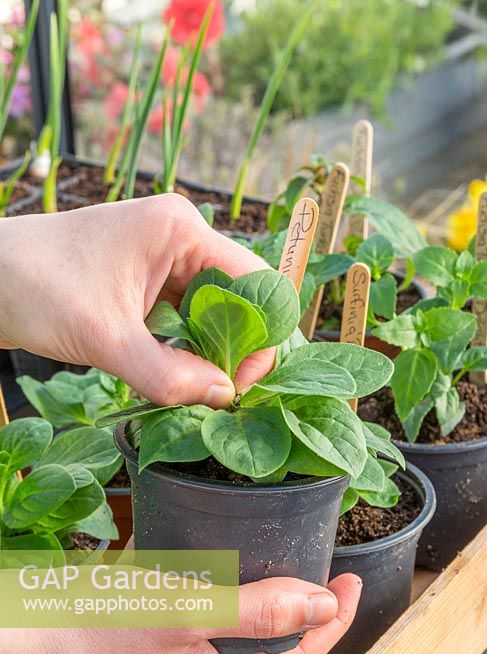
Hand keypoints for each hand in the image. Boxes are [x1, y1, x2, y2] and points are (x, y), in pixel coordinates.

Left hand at [0, 195, 273, 406]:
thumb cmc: (34, 288)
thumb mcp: (106, 339)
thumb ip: (169, 375)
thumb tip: (224, 397)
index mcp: (179, 230)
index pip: (252, 281)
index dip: (259, 333)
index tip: (241, 380)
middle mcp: (178, 238)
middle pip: (234, 297)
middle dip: (231, 345)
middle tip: (218, 391)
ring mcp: (160, 258)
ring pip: (207, 311)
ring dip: (205, 349)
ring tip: (194, 387)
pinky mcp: (142, 280)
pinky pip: (180, 317)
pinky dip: (181, 347)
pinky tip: (172, 373)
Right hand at [0, 575, 359, 653]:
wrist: (35, 629)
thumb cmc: (108, 624)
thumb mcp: (189, 613)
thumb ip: (257, 612)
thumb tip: (323, 606)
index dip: (331, 621)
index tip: (351, 581)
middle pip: (270, 645)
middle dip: (305, 610)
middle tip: (327, 568)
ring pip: (238, 627)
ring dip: (266, 596)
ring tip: (286, 560)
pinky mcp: (155, 636)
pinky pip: (204, 612)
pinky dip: (223, 586)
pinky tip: (220, 556)